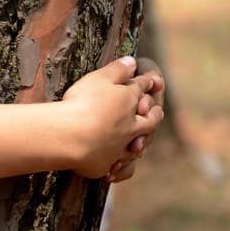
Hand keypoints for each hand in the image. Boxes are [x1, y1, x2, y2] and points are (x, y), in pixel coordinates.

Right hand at [61, 55, 164, 179]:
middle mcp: (131, 126)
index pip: (141, 89)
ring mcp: (121, 147)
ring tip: (140, 143)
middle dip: (154, 115)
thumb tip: (133, 61)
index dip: (148, 83)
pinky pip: (120, 167)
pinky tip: (118, 169)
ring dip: (140, 143)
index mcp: (128, 102)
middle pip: (149, 121)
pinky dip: (121, 168)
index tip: (156, 80)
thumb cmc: (83, 103)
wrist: (71, 137)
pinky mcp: (107, 164)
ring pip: (137, 146)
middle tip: (157, 112)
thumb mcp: (99, 78)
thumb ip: (117, 70)